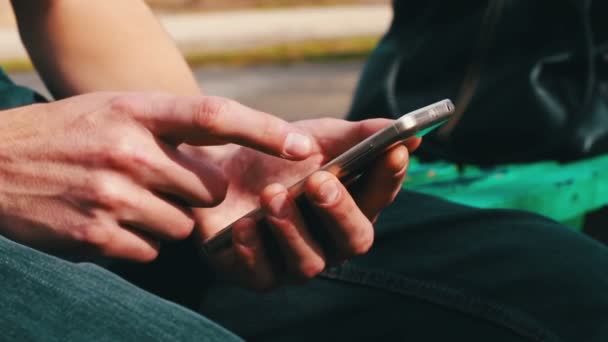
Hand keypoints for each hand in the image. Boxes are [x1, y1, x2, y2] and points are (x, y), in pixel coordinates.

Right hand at [0, 92, 312, 261]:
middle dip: (200, 193)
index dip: (266, 129)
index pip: (215, 116)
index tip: (303, 145)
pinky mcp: (97, 236)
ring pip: (184, 226)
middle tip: (164, 181)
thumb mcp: (115, 110)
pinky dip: (139, 240)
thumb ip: (169, 127)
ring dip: (166, 218)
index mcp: (137, 111)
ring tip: (124, 199)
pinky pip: (153, 249)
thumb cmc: (66, 134)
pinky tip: (106, 220)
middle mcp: (129, 151)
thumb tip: (226, 149)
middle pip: (212, 189)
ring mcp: (113, 196)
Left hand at [189, 118, 420, 289]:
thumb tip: (410, 136)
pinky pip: (261, 276)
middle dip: (339, 211)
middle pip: (353, 240)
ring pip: (309, 263)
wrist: (216, 167)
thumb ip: (358, 137)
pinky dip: (254, 251)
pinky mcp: (255, 274)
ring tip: (272, 194)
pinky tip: (244, 225)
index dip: (388, 177)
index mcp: (350, 207)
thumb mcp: (315, 137)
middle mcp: (329, 241)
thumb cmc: (275, 155)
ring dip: (292, 228)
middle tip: (320, 181)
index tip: (392, 150)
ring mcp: (293, 261)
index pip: (380, 197)